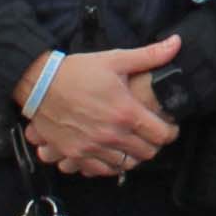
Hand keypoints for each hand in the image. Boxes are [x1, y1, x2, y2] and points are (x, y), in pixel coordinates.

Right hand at [26, 35, 183, 176]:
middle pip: (147, 153)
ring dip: (132, 156)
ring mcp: (92, 147)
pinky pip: (100, 171)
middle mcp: (111, 134)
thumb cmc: (77, 71)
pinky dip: (109, 166)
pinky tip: (111, 153)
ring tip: (131, 144)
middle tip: (150, 135)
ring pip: (126, 165)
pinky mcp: (75, 154)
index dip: (170, 132)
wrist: (39, 84)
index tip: (168, 126)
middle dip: (153, 144)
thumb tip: (176, 43)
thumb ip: (149, 56)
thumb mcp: (115, 59)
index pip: (162, 135)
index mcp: (125, 112)